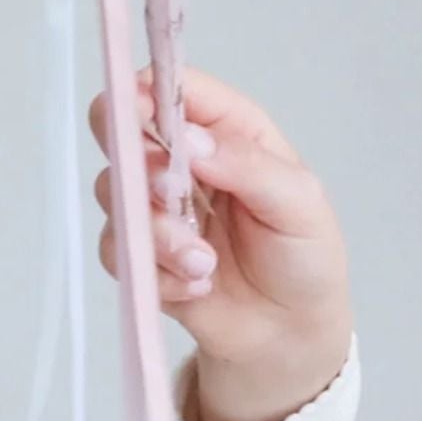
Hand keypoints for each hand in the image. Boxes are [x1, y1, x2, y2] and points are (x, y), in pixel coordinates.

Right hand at [87, 64, 352, 383]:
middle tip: (170, 195)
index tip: (138, 112)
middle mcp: (185, 160)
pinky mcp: (141, 253)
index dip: (146, 90)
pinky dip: (158, 272)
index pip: (175, 87)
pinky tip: (196, 285)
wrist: (288, 333)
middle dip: (140, 166)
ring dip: (158, 234)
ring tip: (204, 262)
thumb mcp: (301, 204)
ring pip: (116, 195)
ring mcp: (157, 206)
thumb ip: (250, 166)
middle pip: (122, 130)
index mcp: (230, 130)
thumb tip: (193, 141)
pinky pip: (118, 251)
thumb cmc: (304, 256)